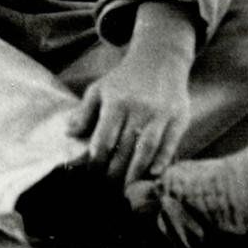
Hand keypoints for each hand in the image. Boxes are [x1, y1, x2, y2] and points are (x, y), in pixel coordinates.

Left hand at [69, 49, 191, 185]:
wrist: (159, 59)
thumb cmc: (124, 80)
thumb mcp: (99, 90)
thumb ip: (84, 112)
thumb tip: (69, 133)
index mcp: (116, 102)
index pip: (104, 137)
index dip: (97, 158)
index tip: (91, 174)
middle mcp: (139, 108)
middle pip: (125, 147)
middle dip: (115, 171)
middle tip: (108, 188)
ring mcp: (160, 114)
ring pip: (148, 148)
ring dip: (137, 170)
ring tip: (128, 188)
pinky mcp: (179, 117)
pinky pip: (170, 142)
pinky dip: (163, 160)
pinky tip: (154, 174)